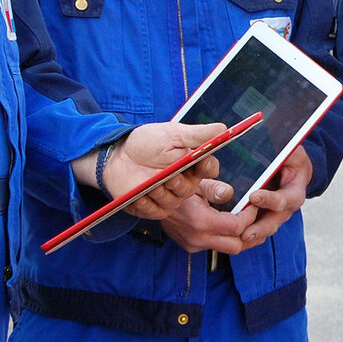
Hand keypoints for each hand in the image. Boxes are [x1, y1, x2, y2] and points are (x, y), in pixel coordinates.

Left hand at [71, 121, 226, 219]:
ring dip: (161, 191)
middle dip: (179, 182)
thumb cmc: (146, 142)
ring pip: (173, 201)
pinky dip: (147, 203)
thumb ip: (199, 134)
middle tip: (168, 174)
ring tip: (148, 183)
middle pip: (191, 189)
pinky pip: (156, 212)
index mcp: (192, 163)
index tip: (202, 162)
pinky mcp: (152, 208)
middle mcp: (184, 182)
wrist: (117, 155)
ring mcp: (169, 197)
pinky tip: (139, 194)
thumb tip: (225, 129)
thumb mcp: (173, 133)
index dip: (208, 167)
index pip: (210, 169)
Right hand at [161, 186, 259, 253]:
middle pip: (237, 246)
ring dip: (243, 238)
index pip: (237, 227)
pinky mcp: (192, 247)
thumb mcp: (195, 183)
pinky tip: (236, 226)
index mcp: (200, 221)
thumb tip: (230, 193)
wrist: (154, 202)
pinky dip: (229, 238)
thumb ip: (214, 189)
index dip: (250, 216)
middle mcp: (198, 238)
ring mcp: (194, 245)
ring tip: (252, 222)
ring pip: (229, 250)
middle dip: (251, 232)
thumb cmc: (177, 188)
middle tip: (257, 217)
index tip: (254, 204)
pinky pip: (218, 247)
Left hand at [238, 144, 312, 247]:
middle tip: (245, 231)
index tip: (254, 196)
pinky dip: (247, 234)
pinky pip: (257, 228)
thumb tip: (266, 142)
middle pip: (276, 220)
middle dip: (261, 227)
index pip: (286, 198)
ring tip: (237, 238)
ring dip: (253, 235)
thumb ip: (281, 150)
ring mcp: (276, 213)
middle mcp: (287, 206)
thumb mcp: (289, 150)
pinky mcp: (264, 216)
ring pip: (266, 228)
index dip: (271, 199)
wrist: (293, 166)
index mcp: (295, 190)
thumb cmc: (289, 155)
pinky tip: (232, 237)